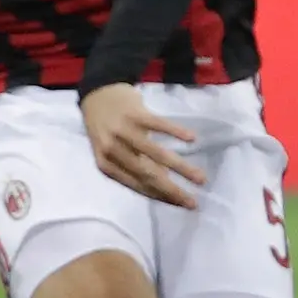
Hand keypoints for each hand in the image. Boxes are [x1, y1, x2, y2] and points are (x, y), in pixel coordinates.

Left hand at [82, 82, 202, 208]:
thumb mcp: (113, 151)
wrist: (96, 92)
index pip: (137, 186)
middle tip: (193, 202)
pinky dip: (176, 132)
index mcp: (106, 164)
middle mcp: (113, 149)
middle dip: (172, 190)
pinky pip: (159, 125)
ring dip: (181, 168)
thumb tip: (163, 185)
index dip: (160, 197)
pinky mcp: (135, 112)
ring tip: (201, 178)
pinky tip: (192, 139)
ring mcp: (124, 130)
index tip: (181, 206)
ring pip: (157, 154)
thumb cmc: (107, 127)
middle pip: (147, 174)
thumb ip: (133, 166)